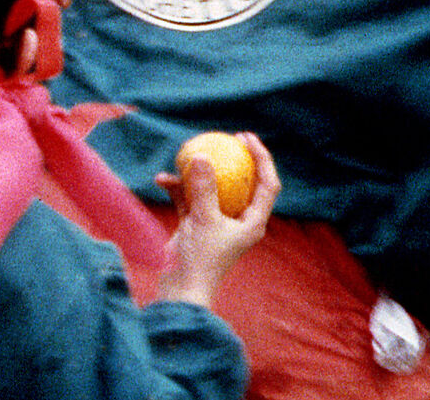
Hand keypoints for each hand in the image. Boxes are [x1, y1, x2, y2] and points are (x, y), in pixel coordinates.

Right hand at [153, 132, 278, 308]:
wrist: (180, 291)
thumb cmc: (201, 259)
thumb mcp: (204, 219)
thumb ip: (204, 187)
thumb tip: (202, 156)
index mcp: (252, 222)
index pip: (267, 184)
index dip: (262, 158)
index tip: (246, 138)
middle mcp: (238, 221)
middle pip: (241, 182)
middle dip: (232, 159)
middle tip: (224, 138)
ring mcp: (216, 223)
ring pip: (211, 188)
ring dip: (196, 175)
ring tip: (184, 156)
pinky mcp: (196, 226)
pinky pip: (189, 199)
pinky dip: (178, 189)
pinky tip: (162, 180)